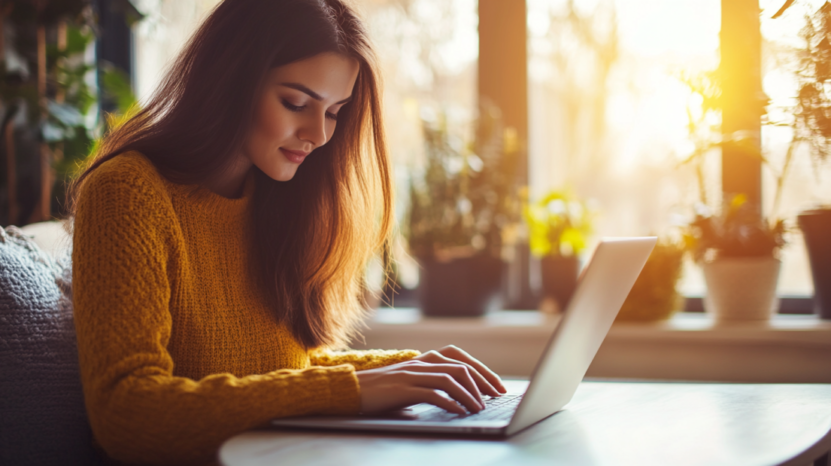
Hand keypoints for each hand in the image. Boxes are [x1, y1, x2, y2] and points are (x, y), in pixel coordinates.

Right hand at [356, 345, 506, 414]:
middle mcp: (421, 362)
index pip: (461, 358)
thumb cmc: (384, 391)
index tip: (497, 387)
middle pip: (461, 367)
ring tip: (480, 408)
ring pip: (450, 379)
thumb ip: (433, 385)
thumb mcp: (412, 383)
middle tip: (497, 397)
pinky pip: (433, 393)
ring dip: (469, 394)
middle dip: (483, 382)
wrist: (353, 390)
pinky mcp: (404, 389)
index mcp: (425, 359)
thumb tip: (461, 399)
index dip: (483, 371)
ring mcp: (413, 374)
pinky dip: (450, 402)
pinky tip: (460, 412)